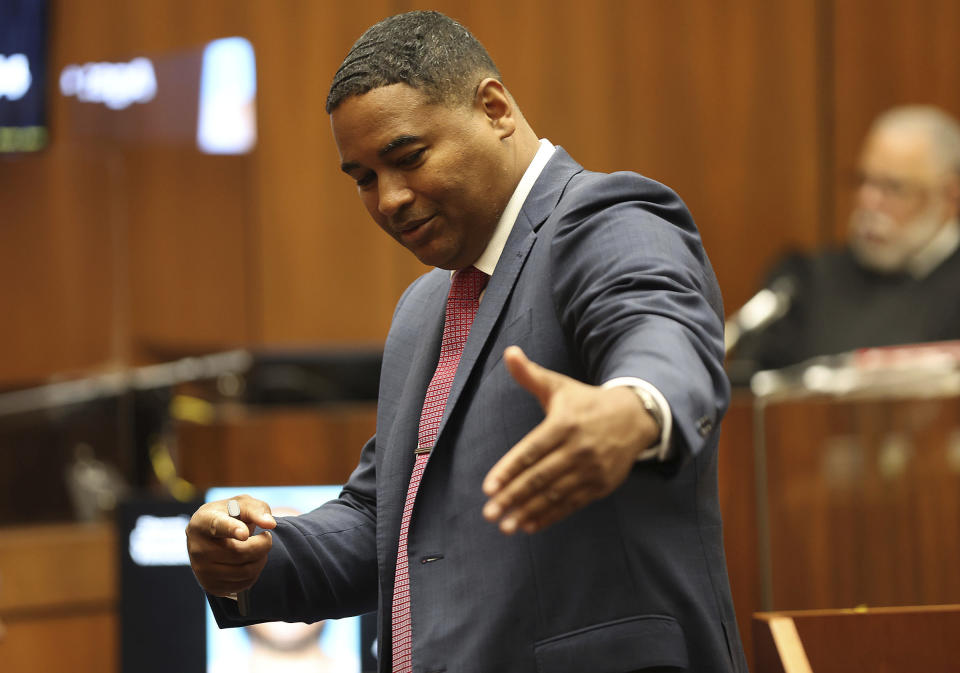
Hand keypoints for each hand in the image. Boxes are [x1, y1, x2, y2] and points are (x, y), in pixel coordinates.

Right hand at [185, 495, 276, 595]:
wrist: (212, 535)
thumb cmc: (230, 515)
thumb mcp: (242, 504)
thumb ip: (257, 509)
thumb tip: (269, 523)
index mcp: (203, 521)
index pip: (218, 526)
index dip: (232, 530)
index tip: (245, 533)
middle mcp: (197, 547)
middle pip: (239, 553)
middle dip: (262, 545)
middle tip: (266, 537)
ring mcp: (201, 570)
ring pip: (244, 571)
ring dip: (261, 559)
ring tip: (259, 548)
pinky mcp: (210, 586)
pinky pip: (243, 584)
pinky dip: (255, 573)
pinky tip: (250, 561)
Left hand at [482, 346, 658, 534]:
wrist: (634, 417)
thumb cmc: (586, 402)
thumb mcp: (559, 386)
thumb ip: (530, 375)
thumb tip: (509, 352)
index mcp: (564, 424)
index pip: (532, 451)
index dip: (509, 470)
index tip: (488, 487)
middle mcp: (578, 448)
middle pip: (540, 477)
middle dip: (513, 496)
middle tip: (489, 512)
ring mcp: (591, 469)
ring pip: (554, 494)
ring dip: (528, 511)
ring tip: (506, 525)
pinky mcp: (601, 485)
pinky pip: (571, 504)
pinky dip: (550, 516)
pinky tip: (529, 525)